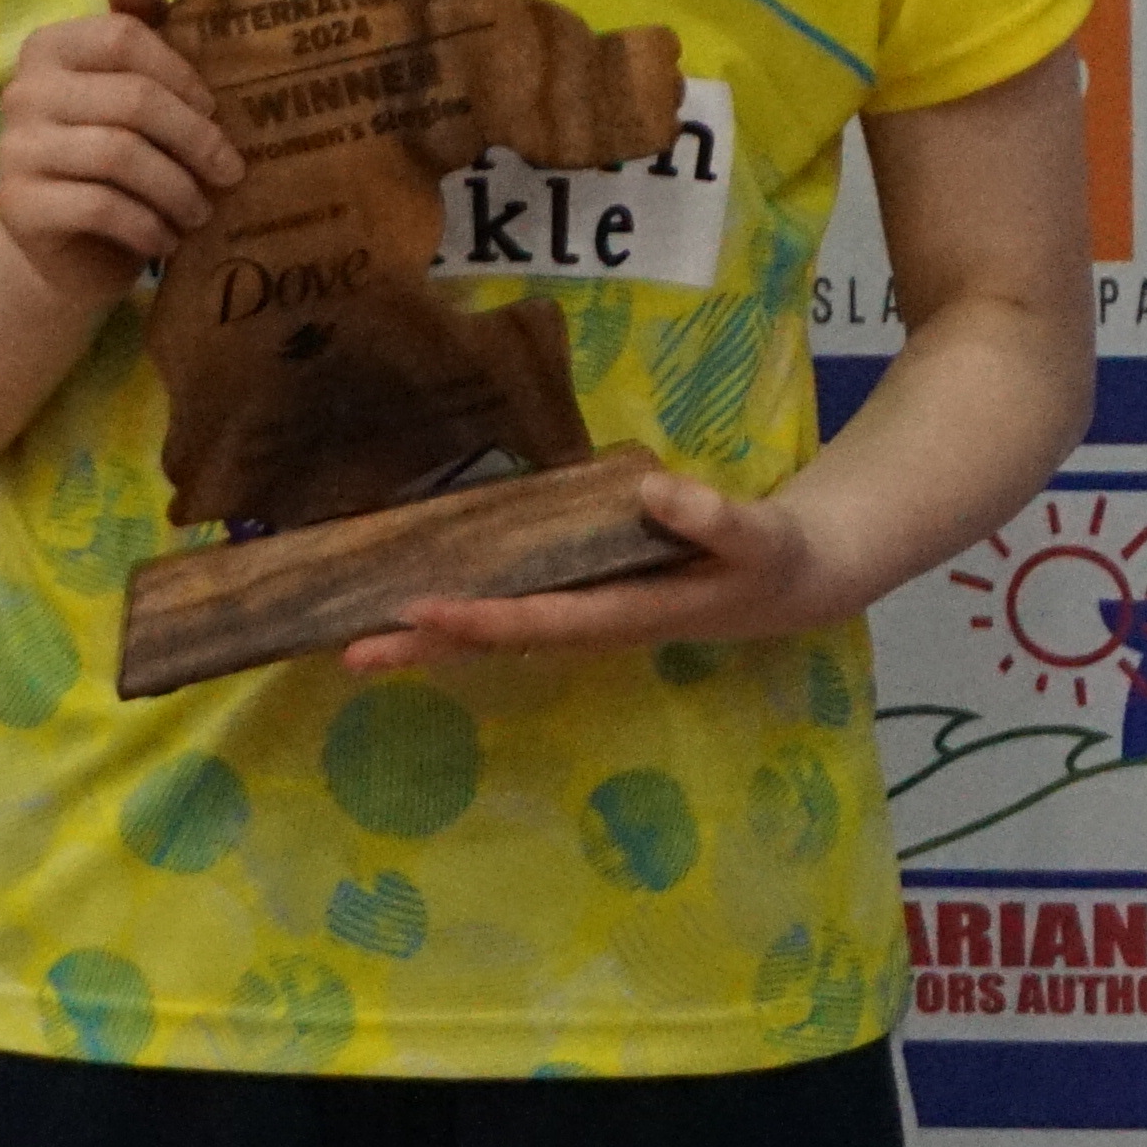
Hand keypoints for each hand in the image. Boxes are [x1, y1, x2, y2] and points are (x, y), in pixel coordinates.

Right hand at [0, 0, 238, 309]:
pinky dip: (148, 226)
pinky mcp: (17, 207)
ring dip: (177, 189)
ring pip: (120, 156)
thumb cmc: (111, 158)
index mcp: (49, 48)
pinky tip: (166, 239)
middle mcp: (22, 91)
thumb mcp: (130, 92)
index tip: (215, 112)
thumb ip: (138, 28)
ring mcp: (14, 150)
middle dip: (195, 140)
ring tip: (201, 212)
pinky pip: (101, 207)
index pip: (124, 38)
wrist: (65, 250)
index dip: (182, 74)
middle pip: (132, 100)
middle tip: (230, 173)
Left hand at [344, 468, 846, 671]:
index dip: (484, 620)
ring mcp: (588, 614)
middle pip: (500, 642)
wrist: (800, 581)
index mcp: (631, 613)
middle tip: (346, 652)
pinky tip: (419, 610)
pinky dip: (464, 614)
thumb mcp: (760, 538)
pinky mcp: (587, 596)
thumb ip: (715, 519)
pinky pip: (513, 610)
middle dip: (427, 647)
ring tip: (357, 643)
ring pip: (498, 633)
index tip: (424, 611)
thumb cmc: (778, 559)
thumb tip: (657, 494)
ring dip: (431, 639)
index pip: (544, 622)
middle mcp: (596, 624)